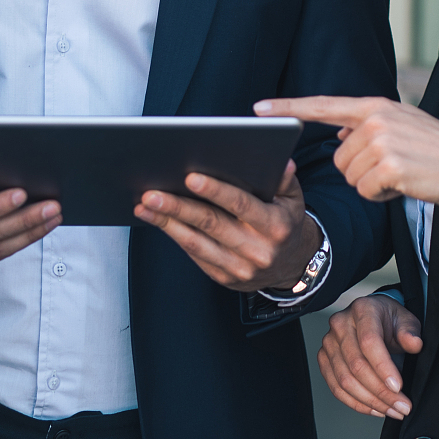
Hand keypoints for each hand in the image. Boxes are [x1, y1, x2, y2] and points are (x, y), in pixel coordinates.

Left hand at [134, 161, 319, 291]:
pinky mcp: (224, 278)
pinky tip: (157, 221)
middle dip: (178, 207)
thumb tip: (281, 160)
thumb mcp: (294, 199)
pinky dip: (174, 236)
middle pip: (211, 224)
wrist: (293, 266)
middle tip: (152, 193)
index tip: (190, 178)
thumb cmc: (287, 223)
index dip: (215, 191)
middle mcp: (257, 249)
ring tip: (145, 206)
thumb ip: (285, 179)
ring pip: (197, 243)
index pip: (241, 204)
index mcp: (275, 225)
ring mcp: (240, 268)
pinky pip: (195, 255)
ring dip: (167, 223)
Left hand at [257, 96, 438, 206]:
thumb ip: (368, 127)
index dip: (289, 108)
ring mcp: (382, 141)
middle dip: (360, 171)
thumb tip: (340, 138)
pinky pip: (366, 190)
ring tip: (401, 175)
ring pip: (350, 177)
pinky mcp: (389, 165)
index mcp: (375, 106)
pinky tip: (403, 187)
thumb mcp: (402, 126)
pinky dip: (381, 196)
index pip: (323, 105)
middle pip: (339, 158)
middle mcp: (376, 119)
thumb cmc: (435, 152)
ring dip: (372, 185)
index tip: (258, 109)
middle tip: (392, 168)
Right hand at [319, 295, 423, 418]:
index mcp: (362, 310)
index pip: (369, 342)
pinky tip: (375, 409)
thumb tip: (415, 343)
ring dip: (370, 401)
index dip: (383, 367)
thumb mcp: (406, 320)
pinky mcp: (325, 360)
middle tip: (402, 406)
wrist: (375, 319)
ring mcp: (329, 343)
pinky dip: (356, 403)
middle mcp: (340, 325)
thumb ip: (410, 332)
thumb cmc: (390, 320)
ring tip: (392, 410)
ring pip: (345, 380)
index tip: (398, 387)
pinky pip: (336, 388)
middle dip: (381, 392)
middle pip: (356, 365)